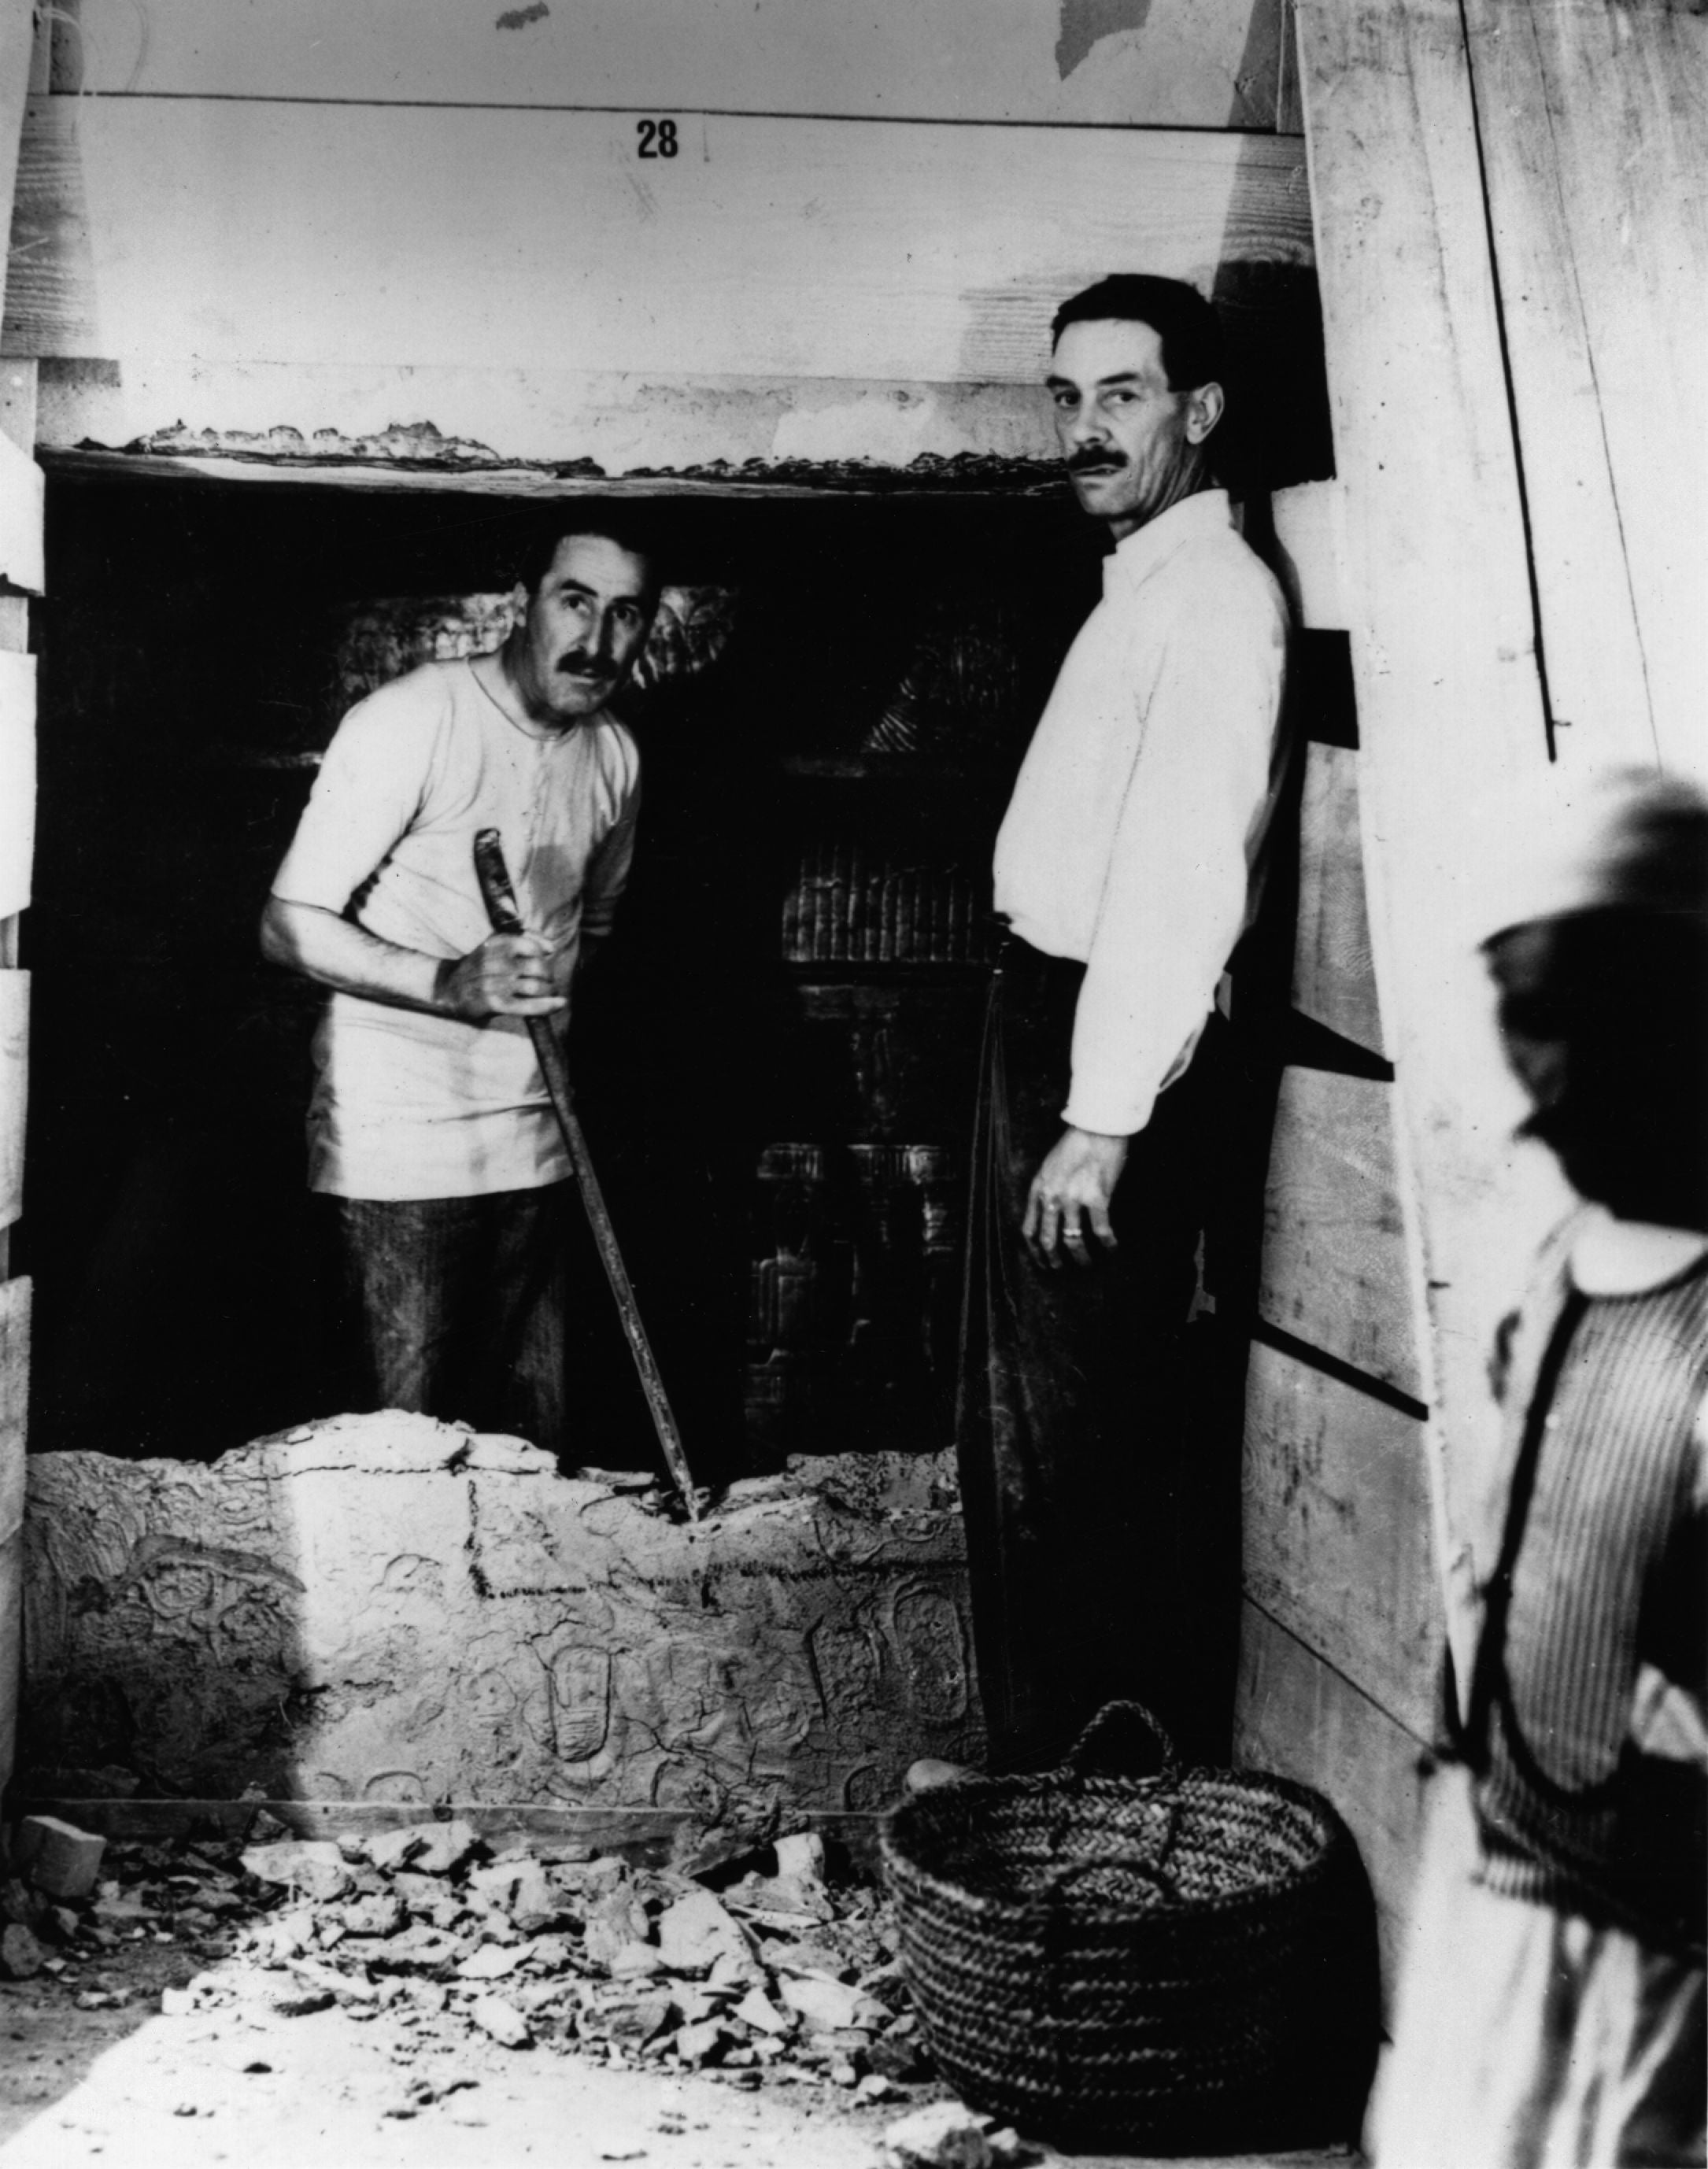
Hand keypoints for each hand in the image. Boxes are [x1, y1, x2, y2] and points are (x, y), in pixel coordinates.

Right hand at [435, 931, 567, 1020]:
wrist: (447, 989)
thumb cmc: (477, 968)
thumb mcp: (492, 946)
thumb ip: (519, 940)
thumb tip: (551, 946)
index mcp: (495, 944)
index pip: (531, 945)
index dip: (544, 951)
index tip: (549, 954)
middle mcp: (495, 963)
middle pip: (537, 967)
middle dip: (549, 974)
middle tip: (548, 979)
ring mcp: (494, 983)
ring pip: (535, 986)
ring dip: (549, 990)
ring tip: (549, 991)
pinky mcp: (495, 1003)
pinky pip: (528, 1005)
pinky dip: (548, 1005)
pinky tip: (560, 1003)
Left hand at [1023, 1125, 1129, 1267]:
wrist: (1097, 1127)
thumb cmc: (1076, 1144)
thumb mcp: (1050, 1167)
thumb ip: (1048, 1190)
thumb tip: (1054, 1215)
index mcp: (1038, 1189)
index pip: (1029, 1230)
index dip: (1034, 1251)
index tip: (1041, 1261)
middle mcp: (1052, 1196)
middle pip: (1047, 1241)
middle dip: (1053, 1261)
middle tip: (1061, 1270)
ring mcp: (1074, 1198)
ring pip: (1073, 1240)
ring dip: (1081, 1258)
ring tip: (1088, 1265)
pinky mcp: (1097, 1198)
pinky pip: (1101, 1231)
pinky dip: (1107, 1244)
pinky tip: (1112, 1249)